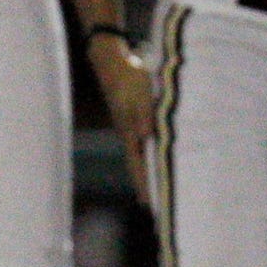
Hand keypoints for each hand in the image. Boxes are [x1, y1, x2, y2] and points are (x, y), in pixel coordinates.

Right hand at [88, 32, 156, 192]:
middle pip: (137, 164)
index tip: (148, 203)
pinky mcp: (131, 119)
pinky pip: (141, 143)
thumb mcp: (140, 93)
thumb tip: (147, 136)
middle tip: (151, 205)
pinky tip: (153, 158)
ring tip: (154, 188)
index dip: (144, 183)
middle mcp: (129, 132)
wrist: (113, 61)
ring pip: (139, 155)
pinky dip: (147, 155)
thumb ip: (143, 114)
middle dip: (144, 185)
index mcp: (130, 130)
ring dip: (146, 172)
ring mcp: (128, 126)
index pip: (138, 164)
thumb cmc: (130, 76)